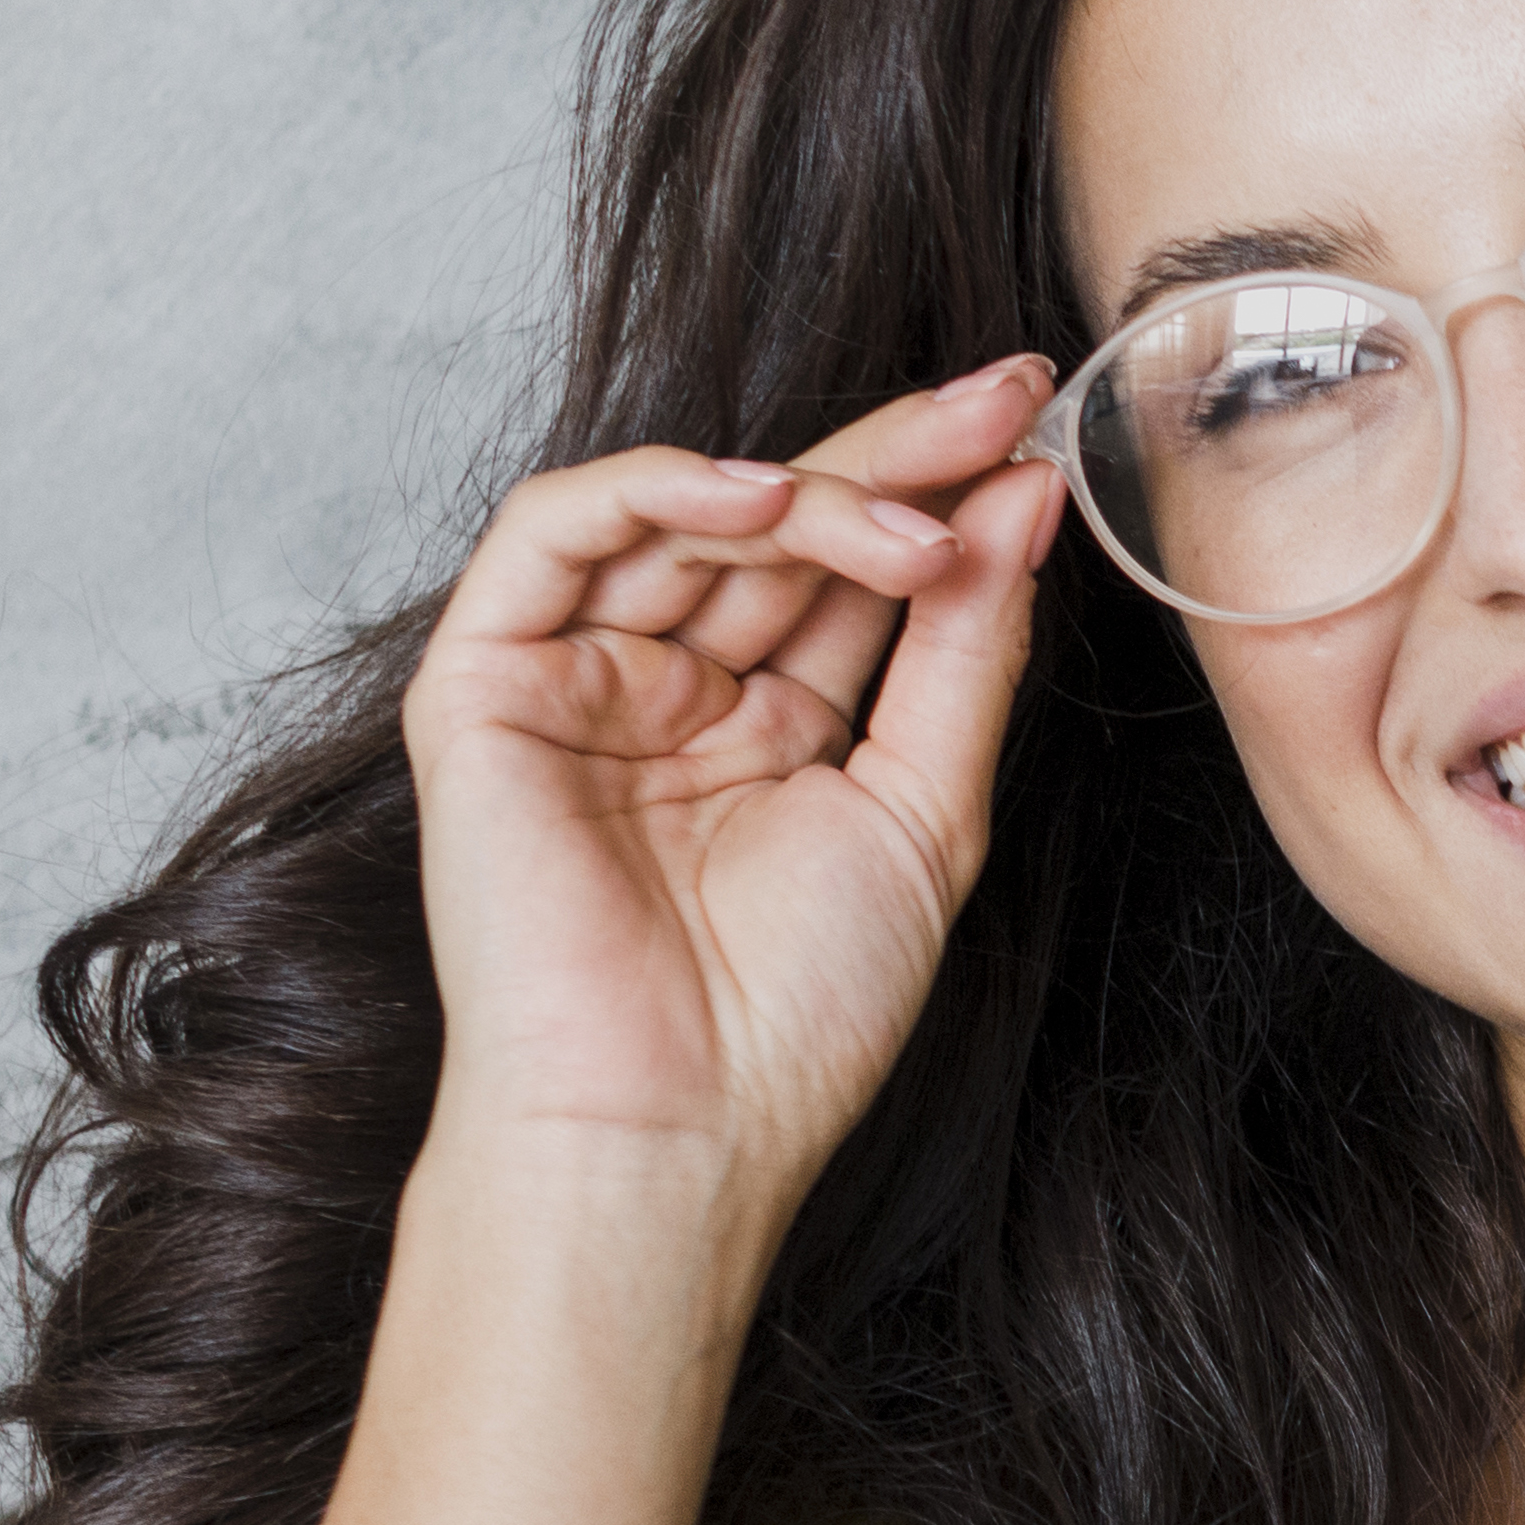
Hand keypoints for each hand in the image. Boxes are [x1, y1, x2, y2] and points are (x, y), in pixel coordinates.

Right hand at [396, 354, 1066, 1211]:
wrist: (679, 1123)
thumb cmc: (796, 1013)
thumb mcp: (925, 810)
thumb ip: (967, 652)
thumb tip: (1020, 505)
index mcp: (769, 727)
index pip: (854, 573)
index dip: (940, 493)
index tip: (1038, 429)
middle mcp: (672, 692)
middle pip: (782, 530)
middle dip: (896, 455)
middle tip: (1001, 400)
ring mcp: (578, 682)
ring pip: (687, 520)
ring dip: (814, 493)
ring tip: (921, 516)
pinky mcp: (486, 686)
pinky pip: (556, 536)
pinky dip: (659, 493)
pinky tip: (768, 500)